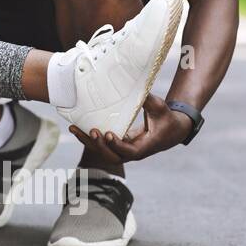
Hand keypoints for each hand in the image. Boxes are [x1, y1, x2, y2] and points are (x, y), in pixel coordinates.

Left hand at [67, 94, 192, 162]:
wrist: (171, 130)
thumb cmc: (166, 118)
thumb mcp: (160, 108)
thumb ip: (148, 100)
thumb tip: (137, 88)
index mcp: (146, 146)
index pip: (130, 152)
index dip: (118, 145)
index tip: (108, 134)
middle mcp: (133, 152)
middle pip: (113, 157)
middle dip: (100, 146)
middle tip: (91, 131)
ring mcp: (124, 150)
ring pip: (104, 153)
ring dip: (88, 143)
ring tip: (73, 129)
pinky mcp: (118, 145)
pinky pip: (102, 146)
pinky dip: (89, 139)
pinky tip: (76, 128)